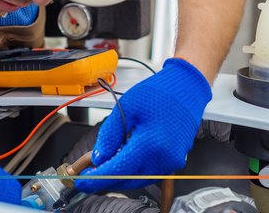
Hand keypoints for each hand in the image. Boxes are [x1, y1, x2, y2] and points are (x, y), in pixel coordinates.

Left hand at [75, 58, 211, 191]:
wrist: (186, 88)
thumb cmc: (158, 92)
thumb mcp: (126, 107)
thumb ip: (109, 135)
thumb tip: (98, 157)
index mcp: (150, 144)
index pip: (117, 170)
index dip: (97, 178)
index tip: (82, 181)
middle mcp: (164, 158)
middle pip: (128, 180)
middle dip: (107, 180)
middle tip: (89, 174)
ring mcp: (172, 161)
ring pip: (140, 180)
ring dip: (121, 177)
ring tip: (104, 166)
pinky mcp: (176, 160)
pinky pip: (151, 173)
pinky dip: (135, 171)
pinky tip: (124, 161)